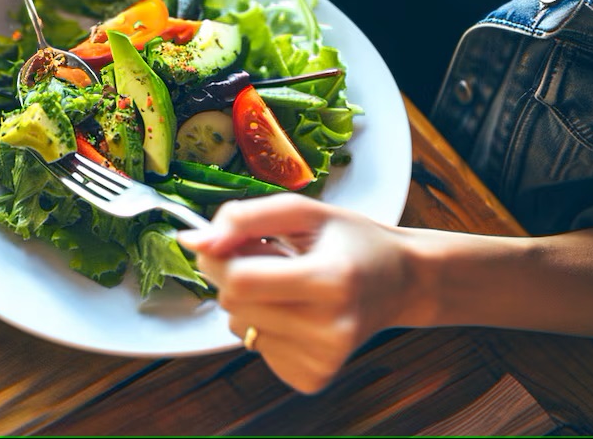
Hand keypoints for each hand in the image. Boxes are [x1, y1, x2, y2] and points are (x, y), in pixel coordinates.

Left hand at [178, 193, 422, 393]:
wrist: (399, 283)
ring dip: (251, 303)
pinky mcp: (313, 378)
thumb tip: (192, 241)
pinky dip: (265, 326)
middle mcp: (331, 328)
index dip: (221, 258)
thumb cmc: (350, 241)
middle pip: (234, 303)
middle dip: (236, 276)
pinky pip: (255, 348)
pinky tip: (298, 313)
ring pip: (238, 327)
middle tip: (272, 260)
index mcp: (333, 280)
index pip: (240, 280)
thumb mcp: (304, 213)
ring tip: (291, 286)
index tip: (232, 242)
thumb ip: (244, 219)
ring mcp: (323, 360)